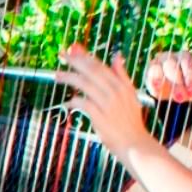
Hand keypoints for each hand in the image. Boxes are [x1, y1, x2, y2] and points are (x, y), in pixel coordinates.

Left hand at [56, 45, 155, 159]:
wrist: (135, 144)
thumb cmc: (130, 120)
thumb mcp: (130, 94)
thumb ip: (122, 75)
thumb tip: (117, 55)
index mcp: (122, 85)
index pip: (100, 65)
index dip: (84, 56)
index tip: (72, 48)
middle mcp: (115, 92)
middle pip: (91, 71)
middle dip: (75, 61)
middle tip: (61, 55)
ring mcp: (108, 104)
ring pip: (85, 84)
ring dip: (69, 78)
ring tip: (57, 75)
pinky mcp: (100, 117)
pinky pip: (83, 103)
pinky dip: (73, 101)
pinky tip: (67, 102)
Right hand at [142, 48, 191, 103]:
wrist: (177, 96)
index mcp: (185, 56)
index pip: (188, 63)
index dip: (190, 77)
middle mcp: (171, 56)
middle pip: (172, 66)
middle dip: (178, 83)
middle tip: (183, 98)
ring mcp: (158, 63)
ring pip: (160, 69)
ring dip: (167, 85)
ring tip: (174, 98)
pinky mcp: (150, 72)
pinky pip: (150, 75)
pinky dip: (155, 82)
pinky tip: (159, 90)